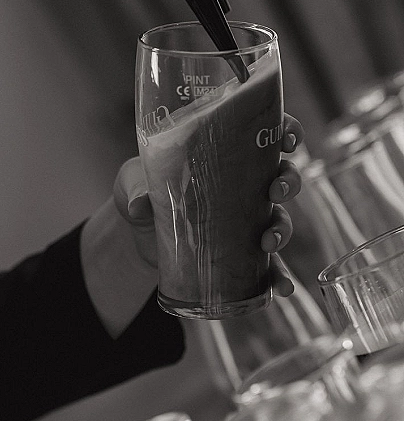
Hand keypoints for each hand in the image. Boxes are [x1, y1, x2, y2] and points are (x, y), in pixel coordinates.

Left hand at [113, 112, 304, 295]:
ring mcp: (246, 219)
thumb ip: (135, 188)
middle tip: (276, 191)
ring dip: (283, 229)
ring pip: (280, 218)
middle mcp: (244, 183)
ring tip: (269, 242)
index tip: (289, 141)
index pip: (266, 134)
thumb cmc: (141, 191)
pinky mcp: (240, 253)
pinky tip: (282, 289)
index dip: (287, 132)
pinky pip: (268, 265)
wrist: (136, 235)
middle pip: (282, 175)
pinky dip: (279, 277)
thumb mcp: (132, 182)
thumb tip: (138, 204)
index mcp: (225, 152)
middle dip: (288, 182)